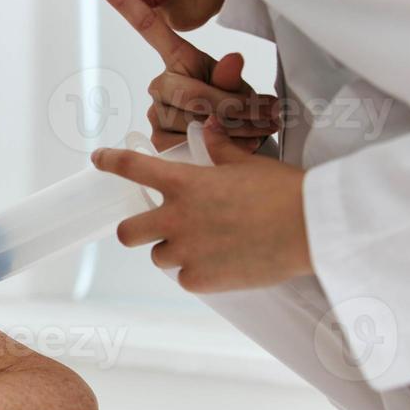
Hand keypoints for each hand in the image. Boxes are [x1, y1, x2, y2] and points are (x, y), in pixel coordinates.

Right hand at [92, 0, 279, 152]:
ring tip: (252, 129)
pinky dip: (217, 143)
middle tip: (262, 114)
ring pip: (193, 119)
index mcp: (179, 58)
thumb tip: (234, 60)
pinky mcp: (159, 141)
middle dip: (230, 106)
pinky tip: (231, 143)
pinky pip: (187, 140)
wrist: (242, 146)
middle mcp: (161, 84)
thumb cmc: (239, 110)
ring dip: (231, 127)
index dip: (124, 3)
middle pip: (189, 92)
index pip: (148, 26)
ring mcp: (157, 113)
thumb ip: (234, 77)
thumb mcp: (242, 88)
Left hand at [93, 118, 313, 291]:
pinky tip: (220, 264)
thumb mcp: (247, 163)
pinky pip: (185, 279)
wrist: (310, 228)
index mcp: (184, 183)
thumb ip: (218, 150)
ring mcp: (187, 251)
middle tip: (153, 227)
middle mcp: (177, 217)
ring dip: (173, 251)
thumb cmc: (283, 191)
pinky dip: (197, 273)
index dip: (110, 162)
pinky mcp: (202, 280)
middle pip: (127, 232)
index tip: (98, 160)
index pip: (132, 168)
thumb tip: (207, 129)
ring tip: (204, 246)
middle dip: (135, 230)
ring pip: (159, 257)